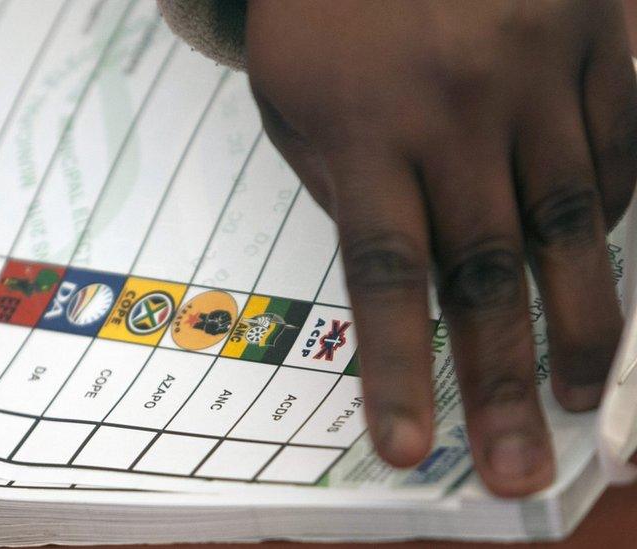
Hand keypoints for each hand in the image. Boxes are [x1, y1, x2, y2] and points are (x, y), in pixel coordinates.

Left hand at [246, 1, 636, 496]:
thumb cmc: (326, 10)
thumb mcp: (295, 98)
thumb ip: (346, 188)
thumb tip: (410, 281)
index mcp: (364, 129)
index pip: (383, 275)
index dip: (398, 371)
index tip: (412, 453)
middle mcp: (456, 111)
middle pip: (488, 271)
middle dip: (504, 380)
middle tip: (524, 471)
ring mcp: (540, 73)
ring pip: (573, 224)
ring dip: (582, 323)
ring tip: (577, 394)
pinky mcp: (600, 37)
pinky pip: (619, 150)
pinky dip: (610, 216)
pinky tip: (599, 267)